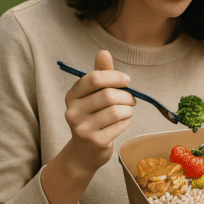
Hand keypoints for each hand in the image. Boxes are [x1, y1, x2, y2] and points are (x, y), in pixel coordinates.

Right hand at [63, 50, 135, 171]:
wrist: (85, 151)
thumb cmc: (93, 116)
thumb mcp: (93, 95)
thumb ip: (100, 74)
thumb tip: (104, 52)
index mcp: (72, 96)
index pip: (94, 78)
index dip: (115, 77)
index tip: (126, 80)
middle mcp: (73, 111)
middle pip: (108, 95)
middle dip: (126, 96)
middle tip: (131, 99)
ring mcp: (82, 128)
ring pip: (117, 111)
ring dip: (128, 110)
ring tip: (127, 111)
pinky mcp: (95, 141)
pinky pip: (120, 125)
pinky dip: (126, 122)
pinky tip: (122, 123)